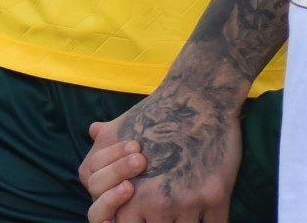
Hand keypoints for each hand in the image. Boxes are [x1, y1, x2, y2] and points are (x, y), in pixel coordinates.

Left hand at [77, 72, 244, 222]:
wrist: (197, 96)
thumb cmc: (156, 113)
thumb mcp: (117, 130)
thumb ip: (100, 153)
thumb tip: (91, 145)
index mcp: (128, 191)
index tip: (145, 216)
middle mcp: (154, 201)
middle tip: (164, 214)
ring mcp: (186, 201)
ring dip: (184, 222)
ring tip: (186, 211)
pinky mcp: (215, 197)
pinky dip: (210, 222)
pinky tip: (208, 214)